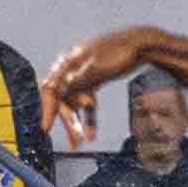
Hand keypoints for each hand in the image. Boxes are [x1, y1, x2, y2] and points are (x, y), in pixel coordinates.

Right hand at [40, 32, 148, 148]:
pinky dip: (89, 117)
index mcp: (68, 63)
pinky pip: (86, 103)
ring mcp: (81, 76)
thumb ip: (78, 79)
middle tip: (74, 142)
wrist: (141, 44)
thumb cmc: (120, 51)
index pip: (50, 89)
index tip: (46, 128)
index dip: (47, 110)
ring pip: (74, 104)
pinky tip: (92, 133)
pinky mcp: (92, 82)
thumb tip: (58, 88)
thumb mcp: (98, 67)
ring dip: (77, 123)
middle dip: (68, 122)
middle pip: (63, 99)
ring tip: (81, 142)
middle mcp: (71, 70)